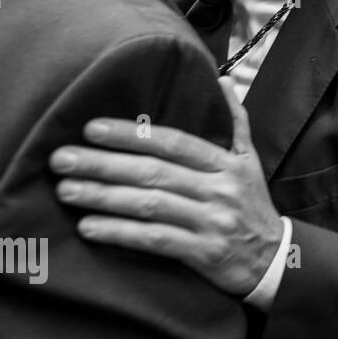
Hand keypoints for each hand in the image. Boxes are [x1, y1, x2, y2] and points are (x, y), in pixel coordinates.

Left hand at [50, 78, 282, 297]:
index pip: (174, 143)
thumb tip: (222, 79)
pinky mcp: (204, 253)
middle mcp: (219, 190)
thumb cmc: (253, 206)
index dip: (132, 134)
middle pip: (154, 172)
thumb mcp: (250, 162)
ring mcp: (212, 222)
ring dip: (103, 197)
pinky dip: (120, 233)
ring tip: (66, 190)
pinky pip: (156, 240)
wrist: (276, 259)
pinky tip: (89, 227)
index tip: (91, 129)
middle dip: (104, 164)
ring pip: (150, 205)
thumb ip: (235, 121)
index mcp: (227, 165)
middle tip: (62, 159)